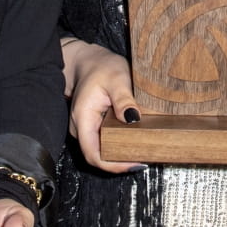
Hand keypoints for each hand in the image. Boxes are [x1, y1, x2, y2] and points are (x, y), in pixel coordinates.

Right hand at [63, 38, 145, 172]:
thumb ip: (123, 98)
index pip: (93, 154)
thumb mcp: (116, 78)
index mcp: (83, 119)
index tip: (135, 163)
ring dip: (120, 155)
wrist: (89, 61)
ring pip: (101, 151)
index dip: (113, 165)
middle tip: (145, 158)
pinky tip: (134, 143)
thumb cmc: (101, 67)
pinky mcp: (94, 127)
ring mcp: (86, 129)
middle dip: (120, 162)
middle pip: (98, 156)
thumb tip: (132, 118)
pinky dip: (119, 145)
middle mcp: (81, 128)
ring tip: (143, 152)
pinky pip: (104, 142)